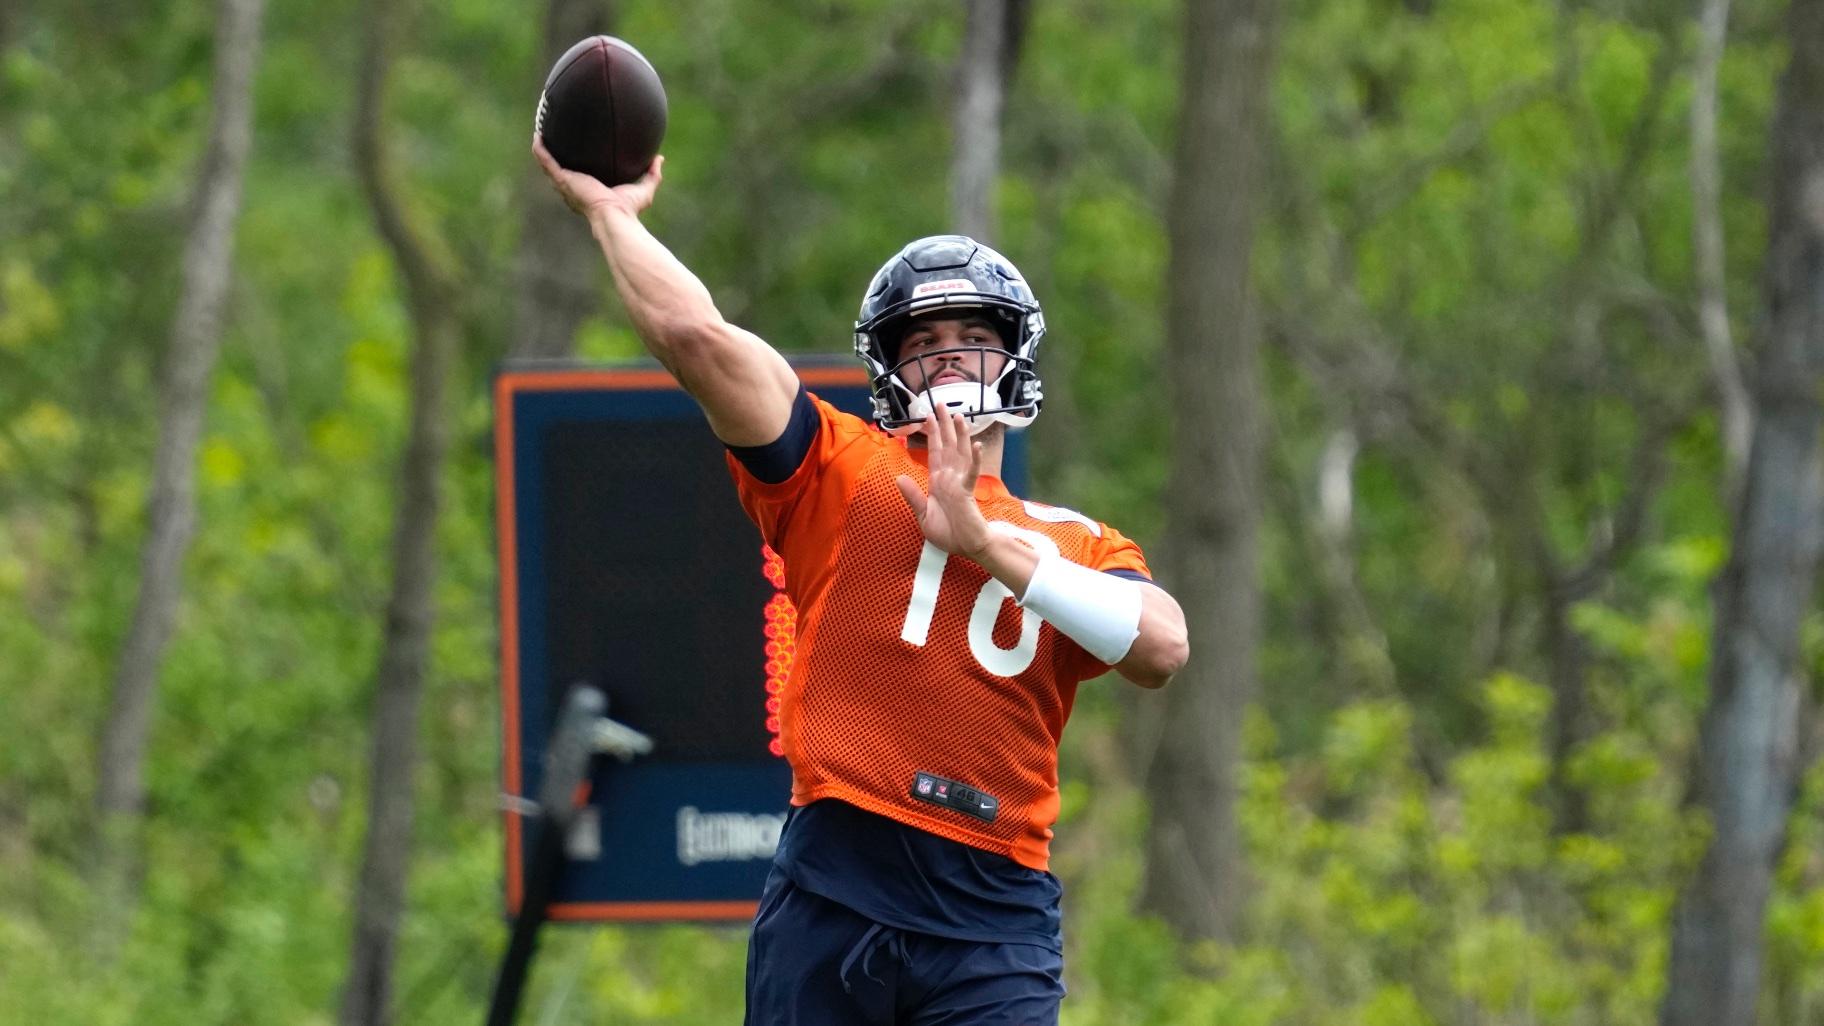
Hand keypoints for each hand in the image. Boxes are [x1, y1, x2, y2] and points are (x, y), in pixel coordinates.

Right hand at [532, 134, 662, 219]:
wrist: (615, 216)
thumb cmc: (628, 209)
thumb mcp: (644, 189)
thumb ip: (652, 174)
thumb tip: (659, 158)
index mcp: (590, 192)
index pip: (580, 178)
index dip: (576, 167)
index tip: (576, 152)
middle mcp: (575, 189)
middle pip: (561, 172)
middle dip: (555, 156)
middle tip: (553, 138)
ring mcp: (567, 185)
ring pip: (549, 166)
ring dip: (543, 150)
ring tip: (540, 133)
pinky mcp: (563, 180)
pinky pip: (547, 162)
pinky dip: (541, 150)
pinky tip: (537, 136)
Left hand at [895, 408, 992, 558]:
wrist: (966, 547)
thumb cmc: (948, 532)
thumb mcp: (922, 515)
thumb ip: (912, 496)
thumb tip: (898, 478)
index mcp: (938, 481)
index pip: (934, 452)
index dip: (932, 434)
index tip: (928, 416)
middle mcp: (949, 477)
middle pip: (947, 445)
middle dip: (944, 425)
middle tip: (941, 403)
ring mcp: (959, 482)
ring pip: (959, 453)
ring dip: (960, 434)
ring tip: (958, 416)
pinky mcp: (967, 492)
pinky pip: (971, 473)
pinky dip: (974, 459)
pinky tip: (977, 445)